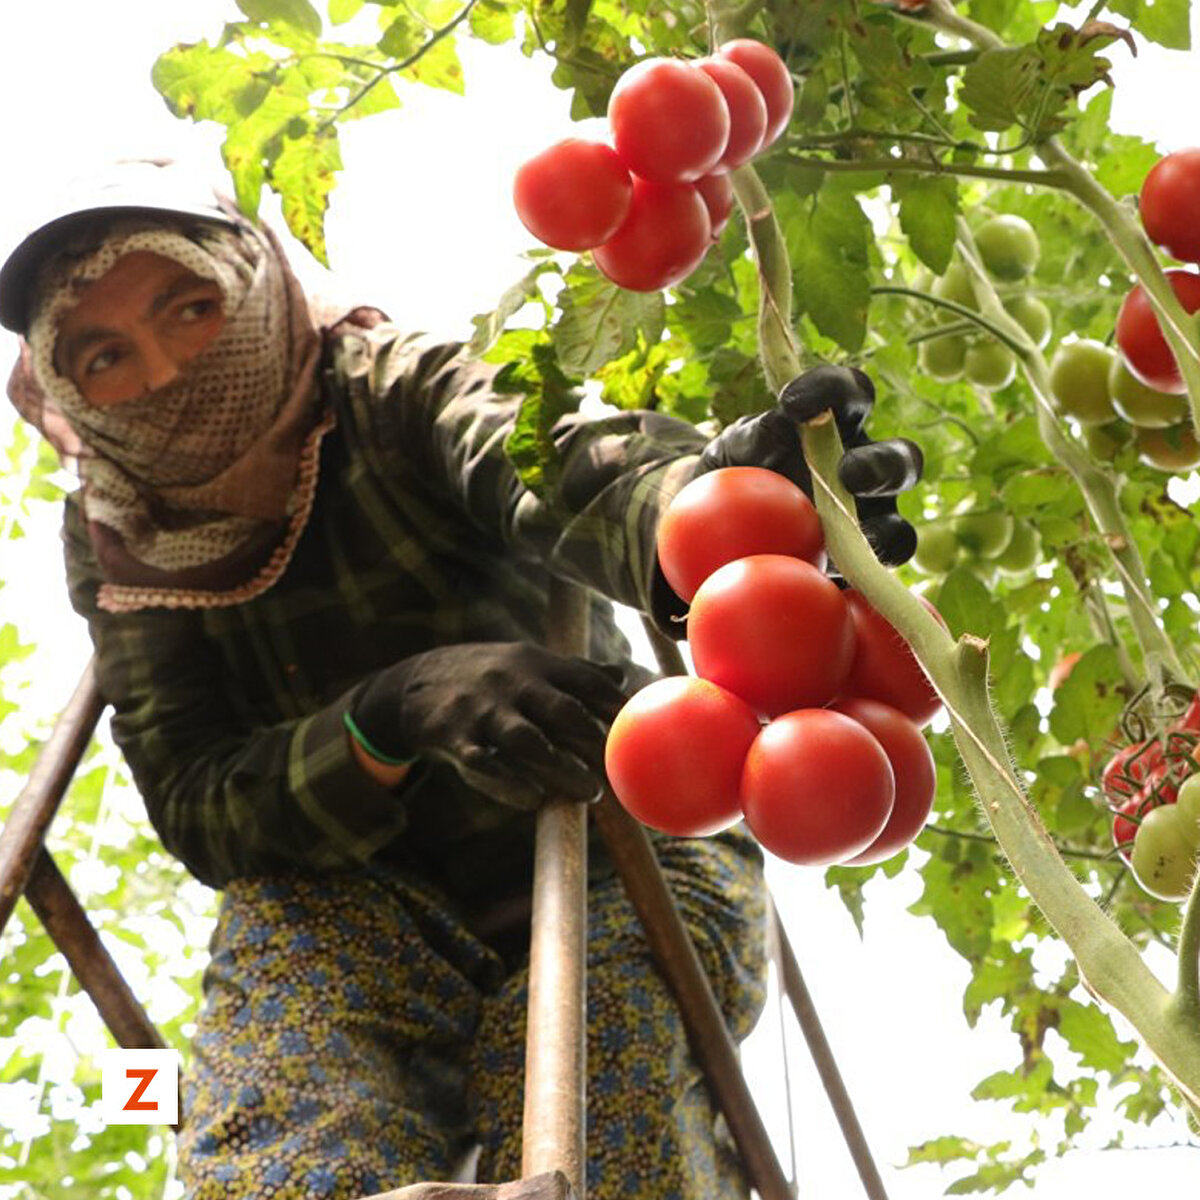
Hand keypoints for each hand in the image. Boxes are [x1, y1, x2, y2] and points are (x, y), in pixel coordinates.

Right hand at [347, 643, 629, 809]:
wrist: (413, 684)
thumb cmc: (488, 678)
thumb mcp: (527, 664)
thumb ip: (574, 673)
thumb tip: (623, 677)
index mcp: (535, 664)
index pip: (583, 681)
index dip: (614, 704)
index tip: (642, 727)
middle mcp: (512, 683)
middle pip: (561, 711)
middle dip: (595, 739)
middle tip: (624, 768)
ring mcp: (482, 710)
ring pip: (526, 740)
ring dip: (560, 767)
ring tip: (589, 793)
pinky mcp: (454, 738)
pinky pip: (483, 763)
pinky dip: (507, 783)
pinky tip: (532, 799)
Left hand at [696, 364, 922, 567]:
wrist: (718, 532)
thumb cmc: (734, 476)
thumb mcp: (731, 451)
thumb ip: (750, 437)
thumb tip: (776, 428)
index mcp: (837, 427)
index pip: (851, 394)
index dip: (833, 389)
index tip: (792, 402)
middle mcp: (866, 471)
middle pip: (901, 460)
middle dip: (881, 466)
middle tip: (848, 473)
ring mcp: (870, 524)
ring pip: (900, 527)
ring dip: (882, 530)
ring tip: (855, 538)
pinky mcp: (859, 570)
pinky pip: (875, 579)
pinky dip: (861, 579)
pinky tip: (835, 584)